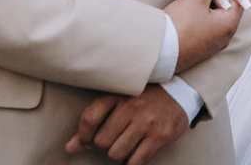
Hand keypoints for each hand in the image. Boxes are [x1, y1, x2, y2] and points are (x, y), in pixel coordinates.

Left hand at [65, 85, 187, 163]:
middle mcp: (132, 106)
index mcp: (118, 94)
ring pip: (116, 154)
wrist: (180, 93)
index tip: (90, 139)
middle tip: (114, 140)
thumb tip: (70, 148)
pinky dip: (131, 163)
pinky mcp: (160, 136)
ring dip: (118, 155)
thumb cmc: (143, 98)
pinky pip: (135, 162)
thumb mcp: (118, 100)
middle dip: (105, 146)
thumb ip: (94, 121)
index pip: (89, 118)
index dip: (84, 136)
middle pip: (101, 142)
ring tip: (125, 145)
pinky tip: (135, 153)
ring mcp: (147, 122)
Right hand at [164, 0, 241, 71]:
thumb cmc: (179, 27)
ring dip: (209, 4)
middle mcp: (224, 36)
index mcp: (228, 25)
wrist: (159, 51)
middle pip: (227, 8)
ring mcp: (212, 43)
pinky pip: (207, 26)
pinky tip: (191, 7)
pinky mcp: (201, 46)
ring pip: (216, 17)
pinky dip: (202, 15)